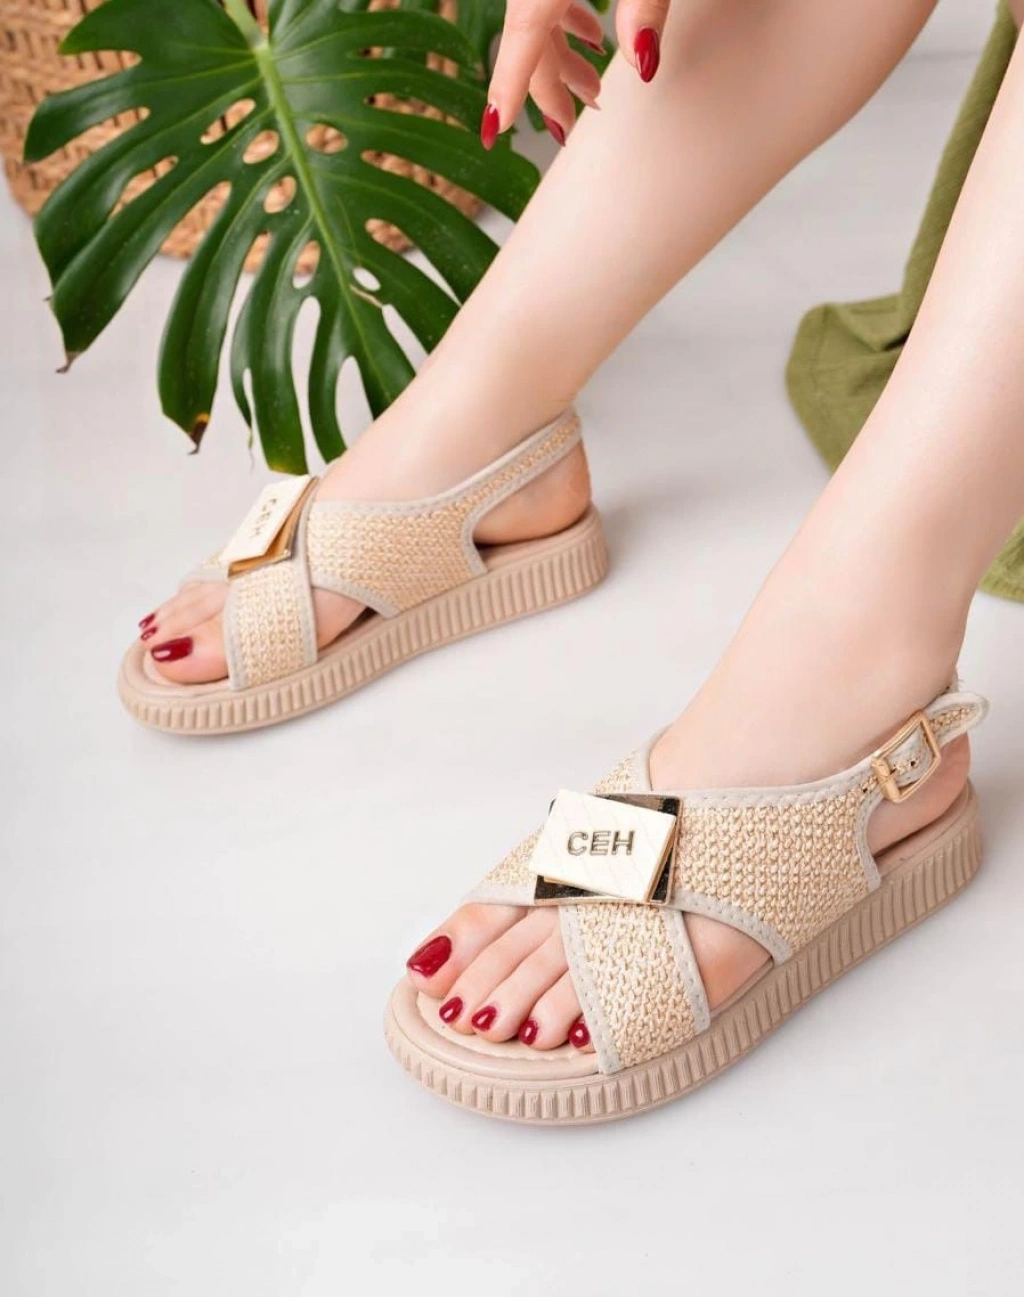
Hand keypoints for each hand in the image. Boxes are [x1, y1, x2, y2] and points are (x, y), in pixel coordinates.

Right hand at [481, 0, 667, 148]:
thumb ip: (646, 6)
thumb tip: (643, 62)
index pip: (521, 36)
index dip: (507, 87)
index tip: (495, 129)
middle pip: (530, 39)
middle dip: (549, 87)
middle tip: (567, 128)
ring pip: (538, 20)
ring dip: (562, 59)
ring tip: (592, 88)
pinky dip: (568, 23)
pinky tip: (592, 37)